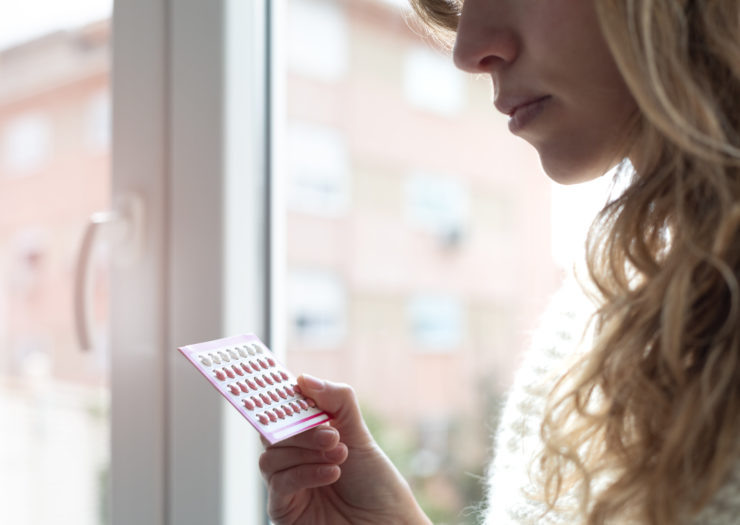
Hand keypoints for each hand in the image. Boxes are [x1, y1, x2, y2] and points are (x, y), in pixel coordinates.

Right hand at [259, 374, 431, 524]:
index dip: (284, 397)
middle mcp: (294, 458)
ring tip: (338, 455)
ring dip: (307, 451)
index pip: (284, 410)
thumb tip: (303, 378)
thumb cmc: (375, 483)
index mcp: (308, 436)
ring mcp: (287, 483)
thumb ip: (336, 400)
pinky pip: (278, 482)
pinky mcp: (283, 508)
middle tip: (332, 434)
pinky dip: (304, 472)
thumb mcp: (359, 433)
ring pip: (271, 455)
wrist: (386, 524)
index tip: (294, 389)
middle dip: (302, 429)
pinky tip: (331, 473)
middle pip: (273, 431)